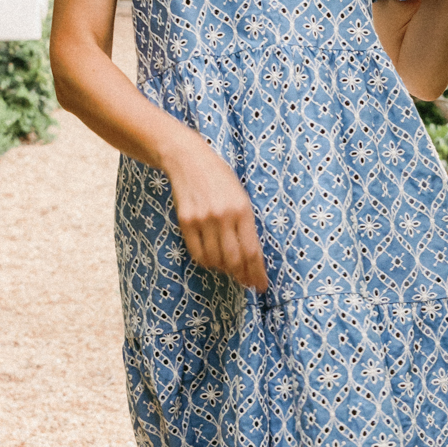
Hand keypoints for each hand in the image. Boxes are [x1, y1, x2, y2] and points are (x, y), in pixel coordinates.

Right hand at [163, 134, 268, 290]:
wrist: (189, 160)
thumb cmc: (221, 178)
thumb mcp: (241, 197)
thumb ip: (246, 225)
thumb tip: (250, 257)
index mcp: (243, 210)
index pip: (252, 251)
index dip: (257, 273)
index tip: (261, 286)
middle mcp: (223, 216)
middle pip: (234, 260)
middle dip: (242, 276)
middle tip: (247, 283)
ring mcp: (202, 219)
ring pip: (215, 259)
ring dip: (224, 269)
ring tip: (229, 268)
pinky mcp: (185, 221)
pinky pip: (197, 253)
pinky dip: (207, 262)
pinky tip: (213, 261)